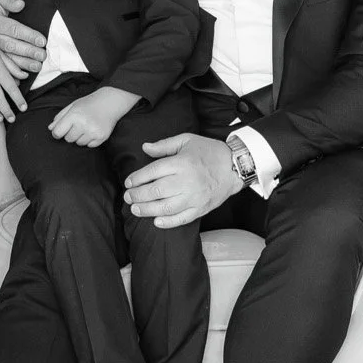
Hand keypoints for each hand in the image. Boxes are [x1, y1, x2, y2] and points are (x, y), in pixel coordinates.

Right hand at [0, 0, 45, 76]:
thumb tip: (20, 5)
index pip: (13, 29)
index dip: (28, 35)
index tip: (42, 40)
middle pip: (12, 45)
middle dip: (29, 51)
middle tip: (42, 55)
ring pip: (8, 57)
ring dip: (23, 63)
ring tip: (37, 66)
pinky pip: (3, 63)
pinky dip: (14, 69)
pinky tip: (25, 73)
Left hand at [48, 86, 138, 146]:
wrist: (110, 102)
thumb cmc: (89, 103)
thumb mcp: (73, 106)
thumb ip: (60, 117)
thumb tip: (51, 128)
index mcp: (74, 115)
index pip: (57, 133)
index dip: (57, 132)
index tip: (61, 130)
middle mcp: (83, 124)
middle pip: (68, 139)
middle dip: (70, 134)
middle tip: (78, 125)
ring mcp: (93, 131)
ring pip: (79, 143)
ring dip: (80, 137)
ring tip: (87, 126)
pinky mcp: (102, 137)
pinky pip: (90, 145)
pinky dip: (90, 140)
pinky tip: (93, 130)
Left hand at [124, 133, 242, 229]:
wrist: (234, 166)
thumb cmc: (209, 151)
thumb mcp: (187, 140)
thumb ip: (164, 145)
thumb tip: (144, 147)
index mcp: (181, 162)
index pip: (152, 172)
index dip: (136, 178)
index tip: (128, 182)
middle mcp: (186, 181)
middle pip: (155, 191)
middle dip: (137, 195)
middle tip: (128, 197)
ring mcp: (194, 197)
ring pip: (165, 207)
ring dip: (147, 210)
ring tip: (136, 209)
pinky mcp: (201, 208)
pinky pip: (181, 219)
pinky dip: (167, 222)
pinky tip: (156, 221)